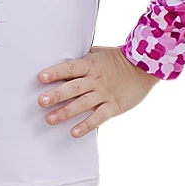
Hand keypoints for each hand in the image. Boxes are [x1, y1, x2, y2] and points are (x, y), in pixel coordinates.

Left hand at [37, 45, 160, 136]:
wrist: (143, 67)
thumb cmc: (117, 59)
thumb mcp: (98, 53)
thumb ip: (81, 60)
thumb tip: (61, 62)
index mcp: (90, 64)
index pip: (70, 68)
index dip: (56, 72)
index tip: (41, 77)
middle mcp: (95, 79)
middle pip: (74, 87)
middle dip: (57, 95)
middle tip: (41, 101)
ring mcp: (105, 93)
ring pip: (83, 104)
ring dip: (66, 112)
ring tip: (50, 119)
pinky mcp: (114, 106)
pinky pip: (99, 117)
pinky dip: (86, 125)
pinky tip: (74, 132)